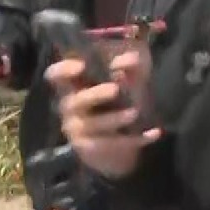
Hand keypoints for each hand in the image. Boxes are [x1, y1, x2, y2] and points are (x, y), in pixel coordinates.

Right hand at [45, 52, 161, 177]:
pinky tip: (154, 133)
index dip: (63, 70)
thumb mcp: (128, 81)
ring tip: (134, 113)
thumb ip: (130, 67)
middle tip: (115, 89)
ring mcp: (78, 129)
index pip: (56, 75)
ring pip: (93, 124)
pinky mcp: (90, 148)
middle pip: (74, 101)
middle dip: (95, 95)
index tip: (81, 66)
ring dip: (114, 118)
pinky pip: (112, 144)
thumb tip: (127, 60)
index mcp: (74, 86)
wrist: (113, 149)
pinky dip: (135, 139)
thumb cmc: (118, 105)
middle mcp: (71, 107)